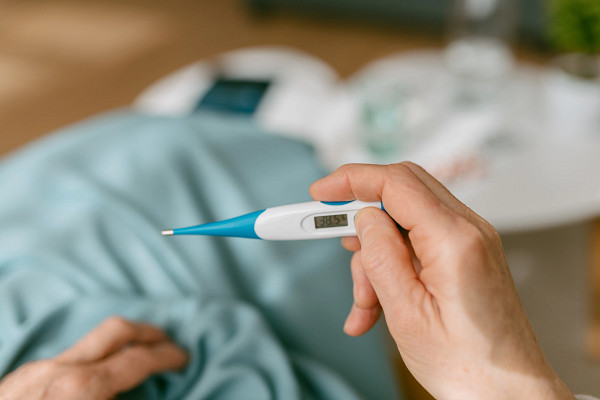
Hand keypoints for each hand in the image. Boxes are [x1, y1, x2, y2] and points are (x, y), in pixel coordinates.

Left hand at [0, 317, 187, 399]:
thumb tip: (142, 393)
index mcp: (82, 388)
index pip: (138, 359)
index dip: (167, 356)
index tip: (183, 358)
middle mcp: (61, 369)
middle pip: (116, 330)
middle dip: (148, 332)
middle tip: (167, 341)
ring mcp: (38, 370)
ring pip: (88, 342)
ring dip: (119, 344)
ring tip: (136, 357)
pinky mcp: (21, 378)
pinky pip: (69, 359)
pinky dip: (93, 360)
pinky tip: (96, 380)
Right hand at [310, 163, 573, 399]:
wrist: (509, 393)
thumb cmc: (469, 367)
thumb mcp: (406, 314)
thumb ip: (381, 255)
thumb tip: (364, 218)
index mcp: (455, 240)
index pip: (396, 183)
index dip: (351, 180)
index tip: (319, 191)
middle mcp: (469, 231)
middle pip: (400, 192)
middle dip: (359, 217)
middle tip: (329, 236)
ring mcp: (469, 242)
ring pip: (403, 222)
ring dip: (373, 256)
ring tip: (365, 302)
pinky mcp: (464, 256)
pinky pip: (416, 244)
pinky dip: (390, 266)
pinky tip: (377, 305)